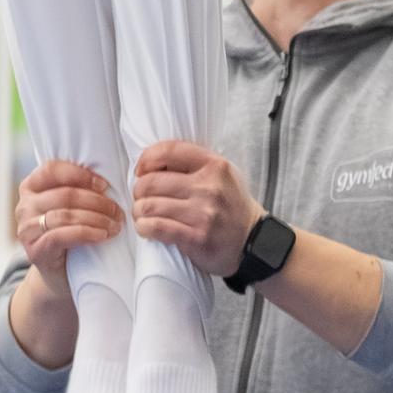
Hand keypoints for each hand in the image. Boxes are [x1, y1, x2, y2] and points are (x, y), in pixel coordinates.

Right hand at [15, 159, 124, 299]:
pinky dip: (86, 233)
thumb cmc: (69, 234)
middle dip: (97, 201)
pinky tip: (103, 235)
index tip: (105, 186)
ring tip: (115, 224)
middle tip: (118, 211)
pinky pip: (62, 236)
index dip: (81, 175)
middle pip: (64, 194)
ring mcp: (26, 229)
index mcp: (30, 187)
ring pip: (65, 215)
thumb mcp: (68, 207)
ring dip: (96, 218)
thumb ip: (76, 190)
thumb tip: (105, 180)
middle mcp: (24, 205)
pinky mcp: (35, 250)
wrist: (59, 274)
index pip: (52, 169)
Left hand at [131, 139, 261, 279]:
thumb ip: (193, 164)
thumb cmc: (232, 206)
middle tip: (141, 198)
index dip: (146, 159)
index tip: (141, 170)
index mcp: (215, 165)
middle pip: (152, 182)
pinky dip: (144, 227)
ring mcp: (203, 214)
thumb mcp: (222, 175)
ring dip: (139, 211)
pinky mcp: (197, 238)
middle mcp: (209, 187)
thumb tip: (152, 163)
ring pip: (150, 206)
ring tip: (142, 214)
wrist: (254, 242)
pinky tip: (145, 228)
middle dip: (139, 191)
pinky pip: (158, 228)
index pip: (169, 150)